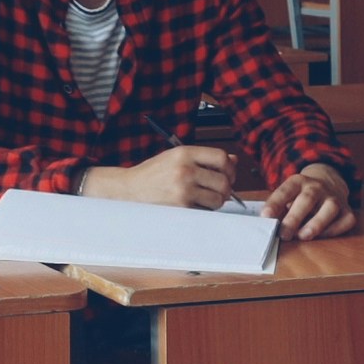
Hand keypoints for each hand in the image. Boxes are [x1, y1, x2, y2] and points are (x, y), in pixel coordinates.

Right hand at [85, 145, 232, 210]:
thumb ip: (204, 158)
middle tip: (220, 191)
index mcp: (184, 153)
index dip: (230, 167)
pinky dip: (206, 210)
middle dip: (226, 188)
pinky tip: (195, 205)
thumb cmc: (154, 174)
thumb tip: (233, 161)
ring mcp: (183, 190)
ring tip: (207, 199)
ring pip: (218, 198)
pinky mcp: (181, 207)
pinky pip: (206, 210)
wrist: (130, 189)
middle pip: (224, 180)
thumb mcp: (176, 157)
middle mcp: (185, 170)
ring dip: (217, 201)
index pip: (221, 157)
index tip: (228, 174)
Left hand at [264, 163, 356, 241]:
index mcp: (298, 181)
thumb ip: (279, 209)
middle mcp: (317, 187)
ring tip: (304, 236)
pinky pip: (345, 219)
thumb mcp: (288, 195)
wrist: (329, 181)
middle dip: (294, 218)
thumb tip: (269, 226)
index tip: (266, 216)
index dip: (275, 203)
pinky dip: (334, 230)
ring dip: (317, 223)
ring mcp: (334, 197)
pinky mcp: (347, 209)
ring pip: (330, 208)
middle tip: (284, 234)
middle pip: (307, 199)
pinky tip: (322, 236)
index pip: (285, 190)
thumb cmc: (301, 195)